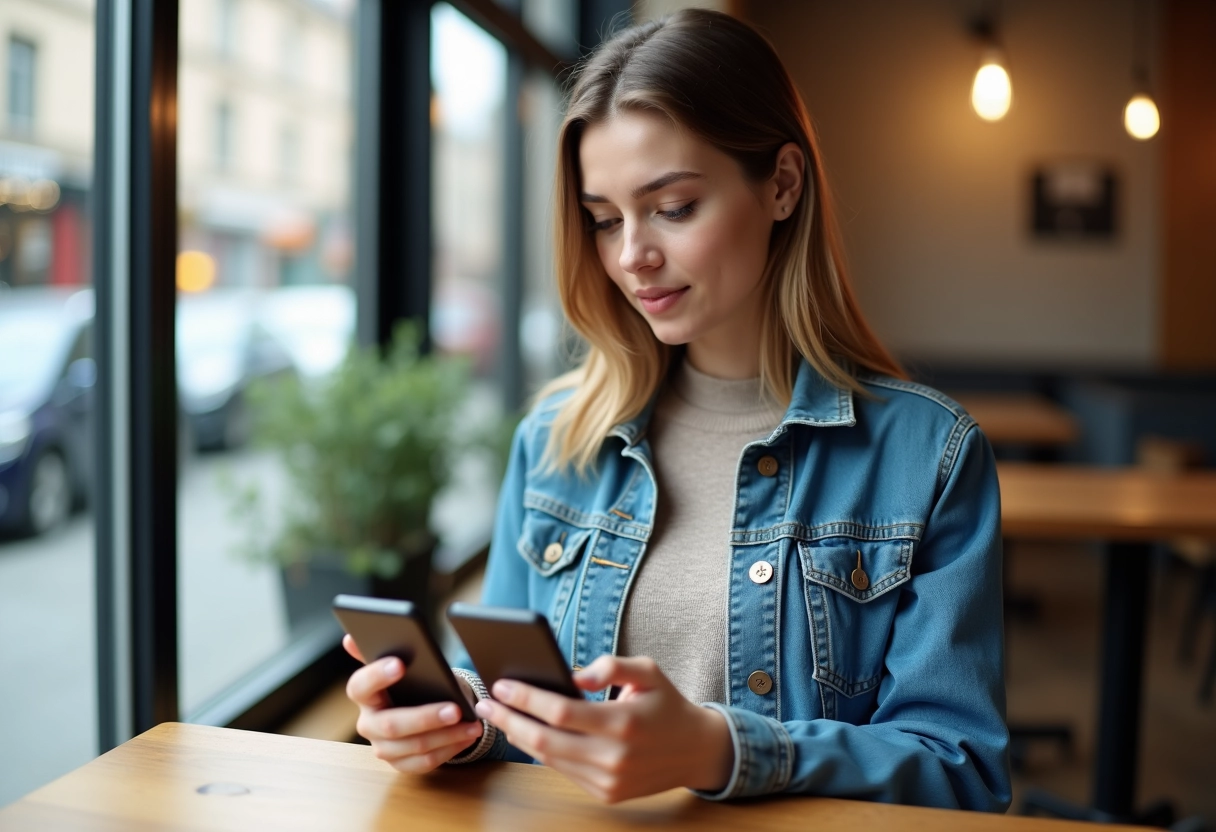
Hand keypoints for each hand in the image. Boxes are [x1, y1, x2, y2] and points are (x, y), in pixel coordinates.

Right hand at [342, 634, 482, 772]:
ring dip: (447, 736)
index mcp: (363, 695)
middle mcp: (368, 724)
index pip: (360, 686)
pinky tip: (466, 737)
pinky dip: (449, 750)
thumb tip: (349, 639)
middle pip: (392, 725)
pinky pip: (424, 762)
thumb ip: (380, 651)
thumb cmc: (407, 683)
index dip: (377, 676)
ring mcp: (382, 747)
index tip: (400, 664)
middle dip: (426, 717)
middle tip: (455, 709)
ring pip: (414, 746)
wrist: (415, 706)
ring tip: (472, 724)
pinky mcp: (399, 764)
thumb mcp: (396, 665)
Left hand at [473, 655, 733, 802]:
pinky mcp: (606, 793)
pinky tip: (527, 734)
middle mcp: (613, 757)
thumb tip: (572, 675)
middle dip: (508, 720)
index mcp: (623, 722)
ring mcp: (608, 780)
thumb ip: (611, 665)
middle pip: (544, 740)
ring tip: (499, 717)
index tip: (501, 685)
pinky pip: (563, 771)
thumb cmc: (668, 704)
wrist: (695, 751)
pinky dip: (541, 752)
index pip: (560, 712)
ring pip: (549, 759)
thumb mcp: (648, 671)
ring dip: (519, 737)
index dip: (526, 698)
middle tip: (485, 703)